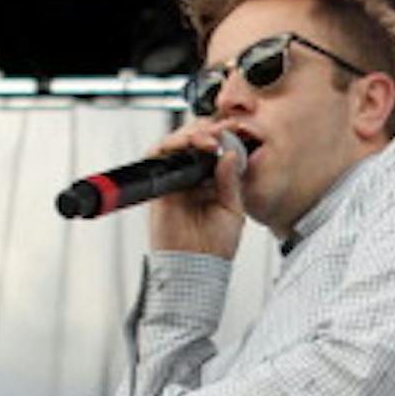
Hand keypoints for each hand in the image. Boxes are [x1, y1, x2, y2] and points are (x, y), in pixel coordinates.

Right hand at [147, 120, 251, 258]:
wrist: (196, 266)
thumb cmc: (215, 247)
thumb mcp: (233, 209)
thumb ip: (230, 181)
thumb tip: (230, 153)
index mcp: (213, 183)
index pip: (216, 151)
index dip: (224, 137)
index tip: (236, 129)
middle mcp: (194, 180)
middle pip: (195, 142)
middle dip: (208, 131)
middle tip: (222, 130)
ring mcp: (176, 181)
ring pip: (177, 145)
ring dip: (191, 135)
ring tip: (208, 138)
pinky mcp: (160, 186)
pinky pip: (158, 157)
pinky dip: (170, 145)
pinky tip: (188, 144)